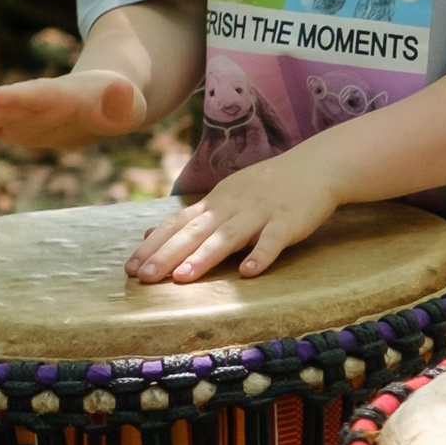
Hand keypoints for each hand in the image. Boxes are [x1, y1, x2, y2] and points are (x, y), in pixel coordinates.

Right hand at [0, 69, 143, 153]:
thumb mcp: (128, 106)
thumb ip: (122, 101)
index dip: (16, 97)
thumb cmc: (119, 105)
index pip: (38, 94)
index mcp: (63, 95)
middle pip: (10, 106)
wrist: (102, 101)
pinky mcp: (15, 125)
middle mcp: (36, 101)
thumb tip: (121, 91)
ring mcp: (22, 113)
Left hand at [126, 145, 341, 283]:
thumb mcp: (224, 197)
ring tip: (182, 277)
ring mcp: (260, 212)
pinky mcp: (289, 221)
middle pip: (195, 232)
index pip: (177, 224)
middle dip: (168, 254)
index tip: (130, 267)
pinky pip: (273, 240)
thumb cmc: (266, 187)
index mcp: (215, 202)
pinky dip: (261, 255)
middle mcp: (232, 206)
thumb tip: (148, 233)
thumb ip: (190, 218)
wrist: (315, 167)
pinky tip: (249, 274)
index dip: (153, 245)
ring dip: (204, 257)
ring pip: (228, 237)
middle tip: (144, 277)